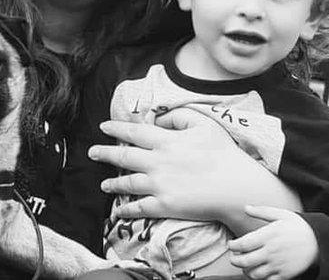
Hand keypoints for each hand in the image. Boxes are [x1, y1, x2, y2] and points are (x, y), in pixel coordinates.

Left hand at [88, 108, 299, 231]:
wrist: (236, 188)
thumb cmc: (224, 154)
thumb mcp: (203, 125)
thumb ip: (178, 117)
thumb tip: (158, 118)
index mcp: (166, 141)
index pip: (134, 131)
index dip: (116, 128)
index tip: (104, 126)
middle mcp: (157, 162)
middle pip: (123, 157)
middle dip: (104, 153)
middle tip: (92, 152)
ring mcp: (159, 185)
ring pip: (127, 183)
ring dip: (112, 183)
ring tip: (104, 183)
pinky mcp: (164, 205)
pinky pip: (139, 208)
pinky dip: (125, 209)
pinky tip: (117, 210)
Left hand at [227, 206, 318, 279]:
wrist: (320, 242)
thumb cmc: (299, 227)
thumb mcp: (282, 214)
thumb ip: (262, 211)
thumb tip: (246, 207)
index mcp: (268, 236)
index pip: (243, 244)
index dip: (233, 246)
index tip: (231, 244)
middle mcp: (271, 252)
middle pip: (244, 261)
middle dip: (235, 260)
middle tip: (234, 257)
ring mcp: (278, 265)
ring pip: (254, 274)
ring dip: (246, 271)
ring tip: (245, 266)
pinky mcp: (285, 275)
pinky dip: (259, 279)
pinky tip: (258, 272)